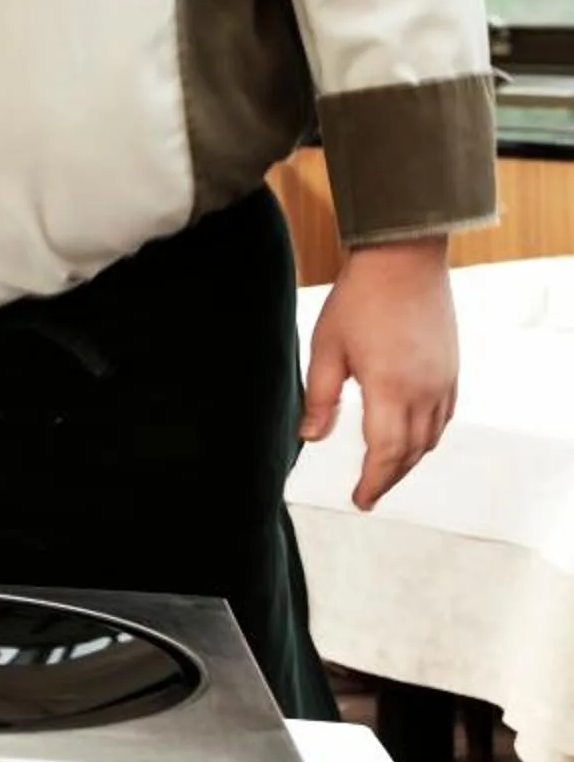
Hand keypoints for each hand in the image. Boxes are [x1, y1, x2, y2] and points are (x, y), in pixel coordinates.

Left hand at [301, 236, 457, 509]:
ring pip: (431, 438)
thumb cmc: (360, 299)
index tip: (359, 500)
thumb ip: (320, 397)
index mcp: (391, 389)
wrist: (404, 261)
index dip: (373, 481)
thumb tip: (310, 438)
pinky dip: (426, 437)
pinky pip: (443, 417)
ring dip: (408, 460)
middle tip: (368, 494)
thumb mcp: (326, 348)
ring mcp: (444, 381)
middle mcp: (425, 391)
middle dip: (389, 478)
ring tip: (384, 472)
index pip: (386, 453)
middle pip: (411, 452)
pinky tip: (410, 438)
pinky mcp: (451, 370)